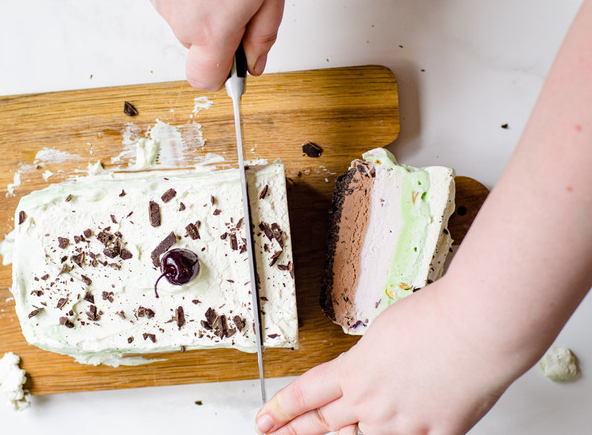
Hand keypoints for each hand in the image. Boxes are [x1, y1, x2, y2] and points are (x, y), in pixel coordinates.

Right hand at [148, 0, 284, 90]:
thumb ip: (262, 35)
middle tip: (236, 5)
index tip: (235, 66)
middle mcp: (182, 18)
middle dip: (217, 32)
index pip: (205, 81)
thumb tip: (254, 64)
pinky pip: (174, 3)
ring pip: (185, 22)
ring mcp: (163, 1)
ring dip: (202, 10)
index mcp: (212, 28)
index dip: (222, 76)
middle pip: (198, 47)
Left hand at [255, 280, 514, 434]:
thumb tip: (364, 369)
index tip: (265, 419)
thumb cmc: (435, 318)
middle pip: (324, 423)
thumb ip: (368, 359)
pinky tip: (399, 434)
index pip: (305, 395)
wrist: (476, 328)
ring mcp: (402, 422)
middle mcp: (371, 402)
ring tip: (333, 432)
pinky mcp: (436, 433)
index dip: (282, 410)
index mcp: (355, 371)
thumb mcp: (383, 332)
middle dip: (296, 430)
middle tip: (276, 434)